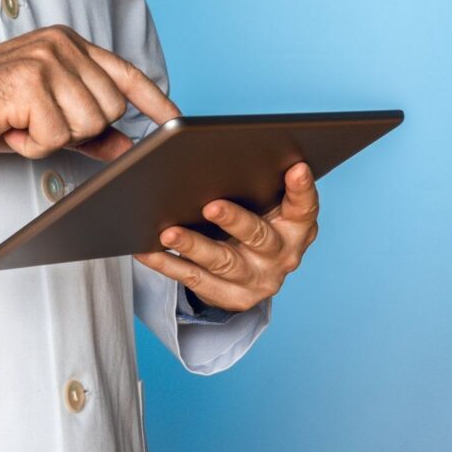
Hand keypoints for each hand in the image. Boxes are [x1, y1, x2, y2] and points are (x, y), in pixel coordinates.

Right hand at [0, 25, 178, 160]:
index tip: (174, 119)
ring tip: (19, 124)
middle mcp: (60, 45)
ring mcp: (45, 61)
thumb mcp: (41, 114)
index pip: (124, 72)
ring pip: (86, 123)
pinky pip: (55, 136)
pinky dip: (30, 145)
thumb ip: (87, 126)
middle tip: (35, 123)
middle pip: (109, 107)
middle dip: (77, 129)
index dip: (153, 99)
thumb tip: (125, 145)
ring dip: (51, 137)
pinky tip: (8, 128)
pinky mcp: (29, 83)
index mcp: (66, 44)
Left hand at [134, 162, 319, 311]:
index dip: (302, 189)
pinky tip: (147, 250)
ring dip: (193, 246)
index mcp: (297, 227)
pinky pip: (194, 280)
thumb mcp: (263, 205)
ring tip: (169, 232)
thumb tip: (209, 153)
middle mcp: (282, 256)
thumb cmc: (253, 221)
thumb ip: (253, 182)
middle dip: (234, 221)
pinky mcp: (231, 298)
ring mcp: (258, 280)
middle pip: (259, 237)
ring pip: (223, 262)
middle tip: (210, 206)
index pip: (304, 207)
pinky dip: (168, 264)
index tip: (296, 167)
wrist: (248, 275)